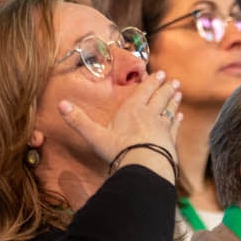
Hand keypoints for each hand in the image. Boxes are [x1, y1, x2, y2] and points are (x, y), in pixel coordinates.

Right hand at [56, 70, 182, 172]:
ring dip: (174, 101)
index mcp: (133, 110)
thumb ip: (79, 121)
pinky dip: (177, 120)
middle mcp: (150, 115)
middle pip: (160, 97)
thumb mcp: (94, 136)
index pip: (145, 91)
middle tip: (174, 80)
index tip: (160, 73)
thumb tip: (60, 104)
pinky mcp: (170, 141)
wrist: (145, 167)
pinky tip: (180, 117)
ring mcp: (162, 128)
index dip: (152, 81)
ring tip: (178, 93)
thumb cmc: (119, 151)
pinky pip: (174, 127)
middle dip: (166, 88)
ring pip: (170, 110)